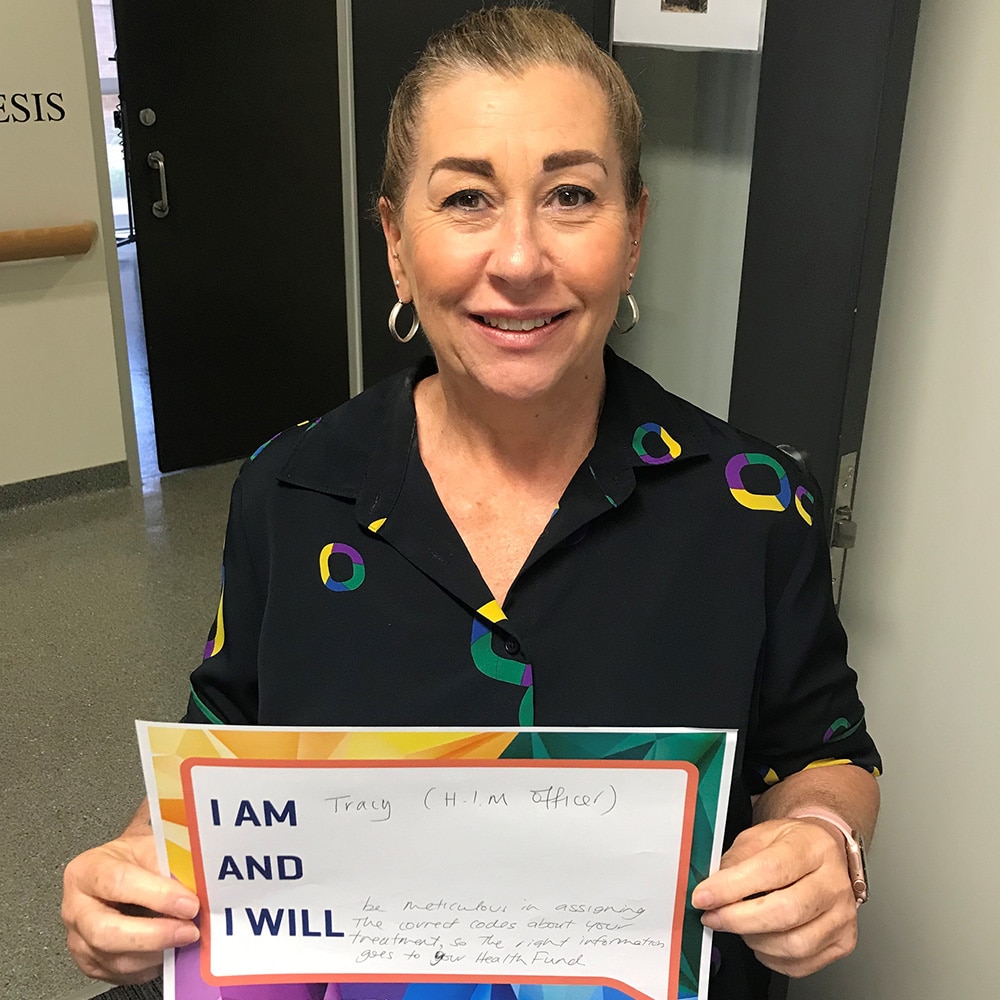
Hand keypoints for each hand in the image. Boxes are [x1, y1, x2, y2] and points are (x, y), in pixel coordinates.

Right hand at [62, 809, 199, 983]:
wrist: (123, 870)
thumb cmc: (134, 858)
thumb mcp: (151, 845)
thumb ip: (170, 863)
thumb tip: (195, 884)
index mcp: (88, 870)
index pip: (119, 883)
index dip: (157, 895)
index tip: (188, 903)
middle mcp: (77, 908)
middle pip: (107, 932)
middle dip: (154, 935)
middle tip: (188, 931)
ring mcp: (80, 940)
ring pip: (116, 959)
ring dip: (158, 952)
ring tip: (185, 938)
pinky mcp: (92, 964)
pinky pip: (122, 974)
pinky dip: (151, 965)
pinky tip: (170, 949)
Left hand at [691, 817, 856, 977]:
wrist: (825, 853)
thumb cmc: (792, 845)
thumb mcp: (759, 836)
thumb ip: (735, 860)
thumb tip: (712, 888)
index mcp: (813, 847)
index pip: (770, 870)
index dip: (731, 887)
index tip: (704, 896)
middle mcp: (834, 882)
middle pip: (785, 912)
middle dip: (738, 919)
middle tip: (713, 916)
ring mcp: (843, 915)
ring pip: (794, 944)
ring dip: (754, 939)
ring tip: (739, 924)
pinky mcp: (843, 942)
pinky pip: (801, 964)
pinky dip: (771, 957)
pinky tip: (761, 939)